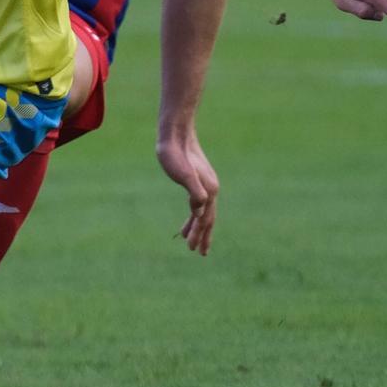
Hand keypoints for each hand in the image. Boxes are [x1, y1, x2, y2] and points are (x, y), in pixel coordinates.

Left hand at [156, 125, 219, 255]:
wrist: (175, 134)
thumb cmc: (175, 154)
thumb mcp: (184, 175)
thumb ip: (194, 193)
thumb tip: (200, 213)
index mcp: (208, 190)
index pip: (205, 219)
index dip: (200, 236)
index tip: (194, 250)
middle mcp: (210, 188)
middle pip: (208, 218)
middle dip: (203, 236)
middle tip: (199, 253)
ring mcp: (205, 184)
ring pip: (203, 211)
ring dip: (198, 226)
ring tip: (189, 239)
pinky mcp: (197, 179)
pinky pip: (198, 202)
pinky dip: (194, 213)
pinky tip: (190, 216)